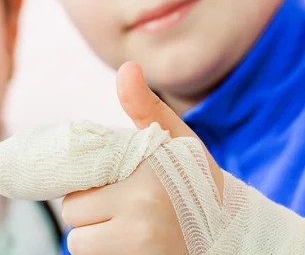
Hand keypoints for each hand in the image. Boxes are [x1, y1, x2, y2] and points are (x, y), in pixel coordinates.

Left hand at [63, 62, 222, 254]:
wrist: (230, 229)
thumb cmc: (195, 178)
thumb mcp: (174, 138)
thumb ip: (145, 106)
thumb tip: (127, 67)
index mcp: (143, 184)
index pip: (75, 194)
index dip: (88, 186)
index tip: (109, 183)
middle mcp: (140, 221)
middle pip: (74, 220)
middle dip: (89, 211)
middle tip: (119, 202)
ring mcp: (140, 251)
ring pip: (81, 245)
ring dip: (95, 235)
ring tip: (126, 223)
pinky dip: (108, 250)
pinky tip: (132, 240)